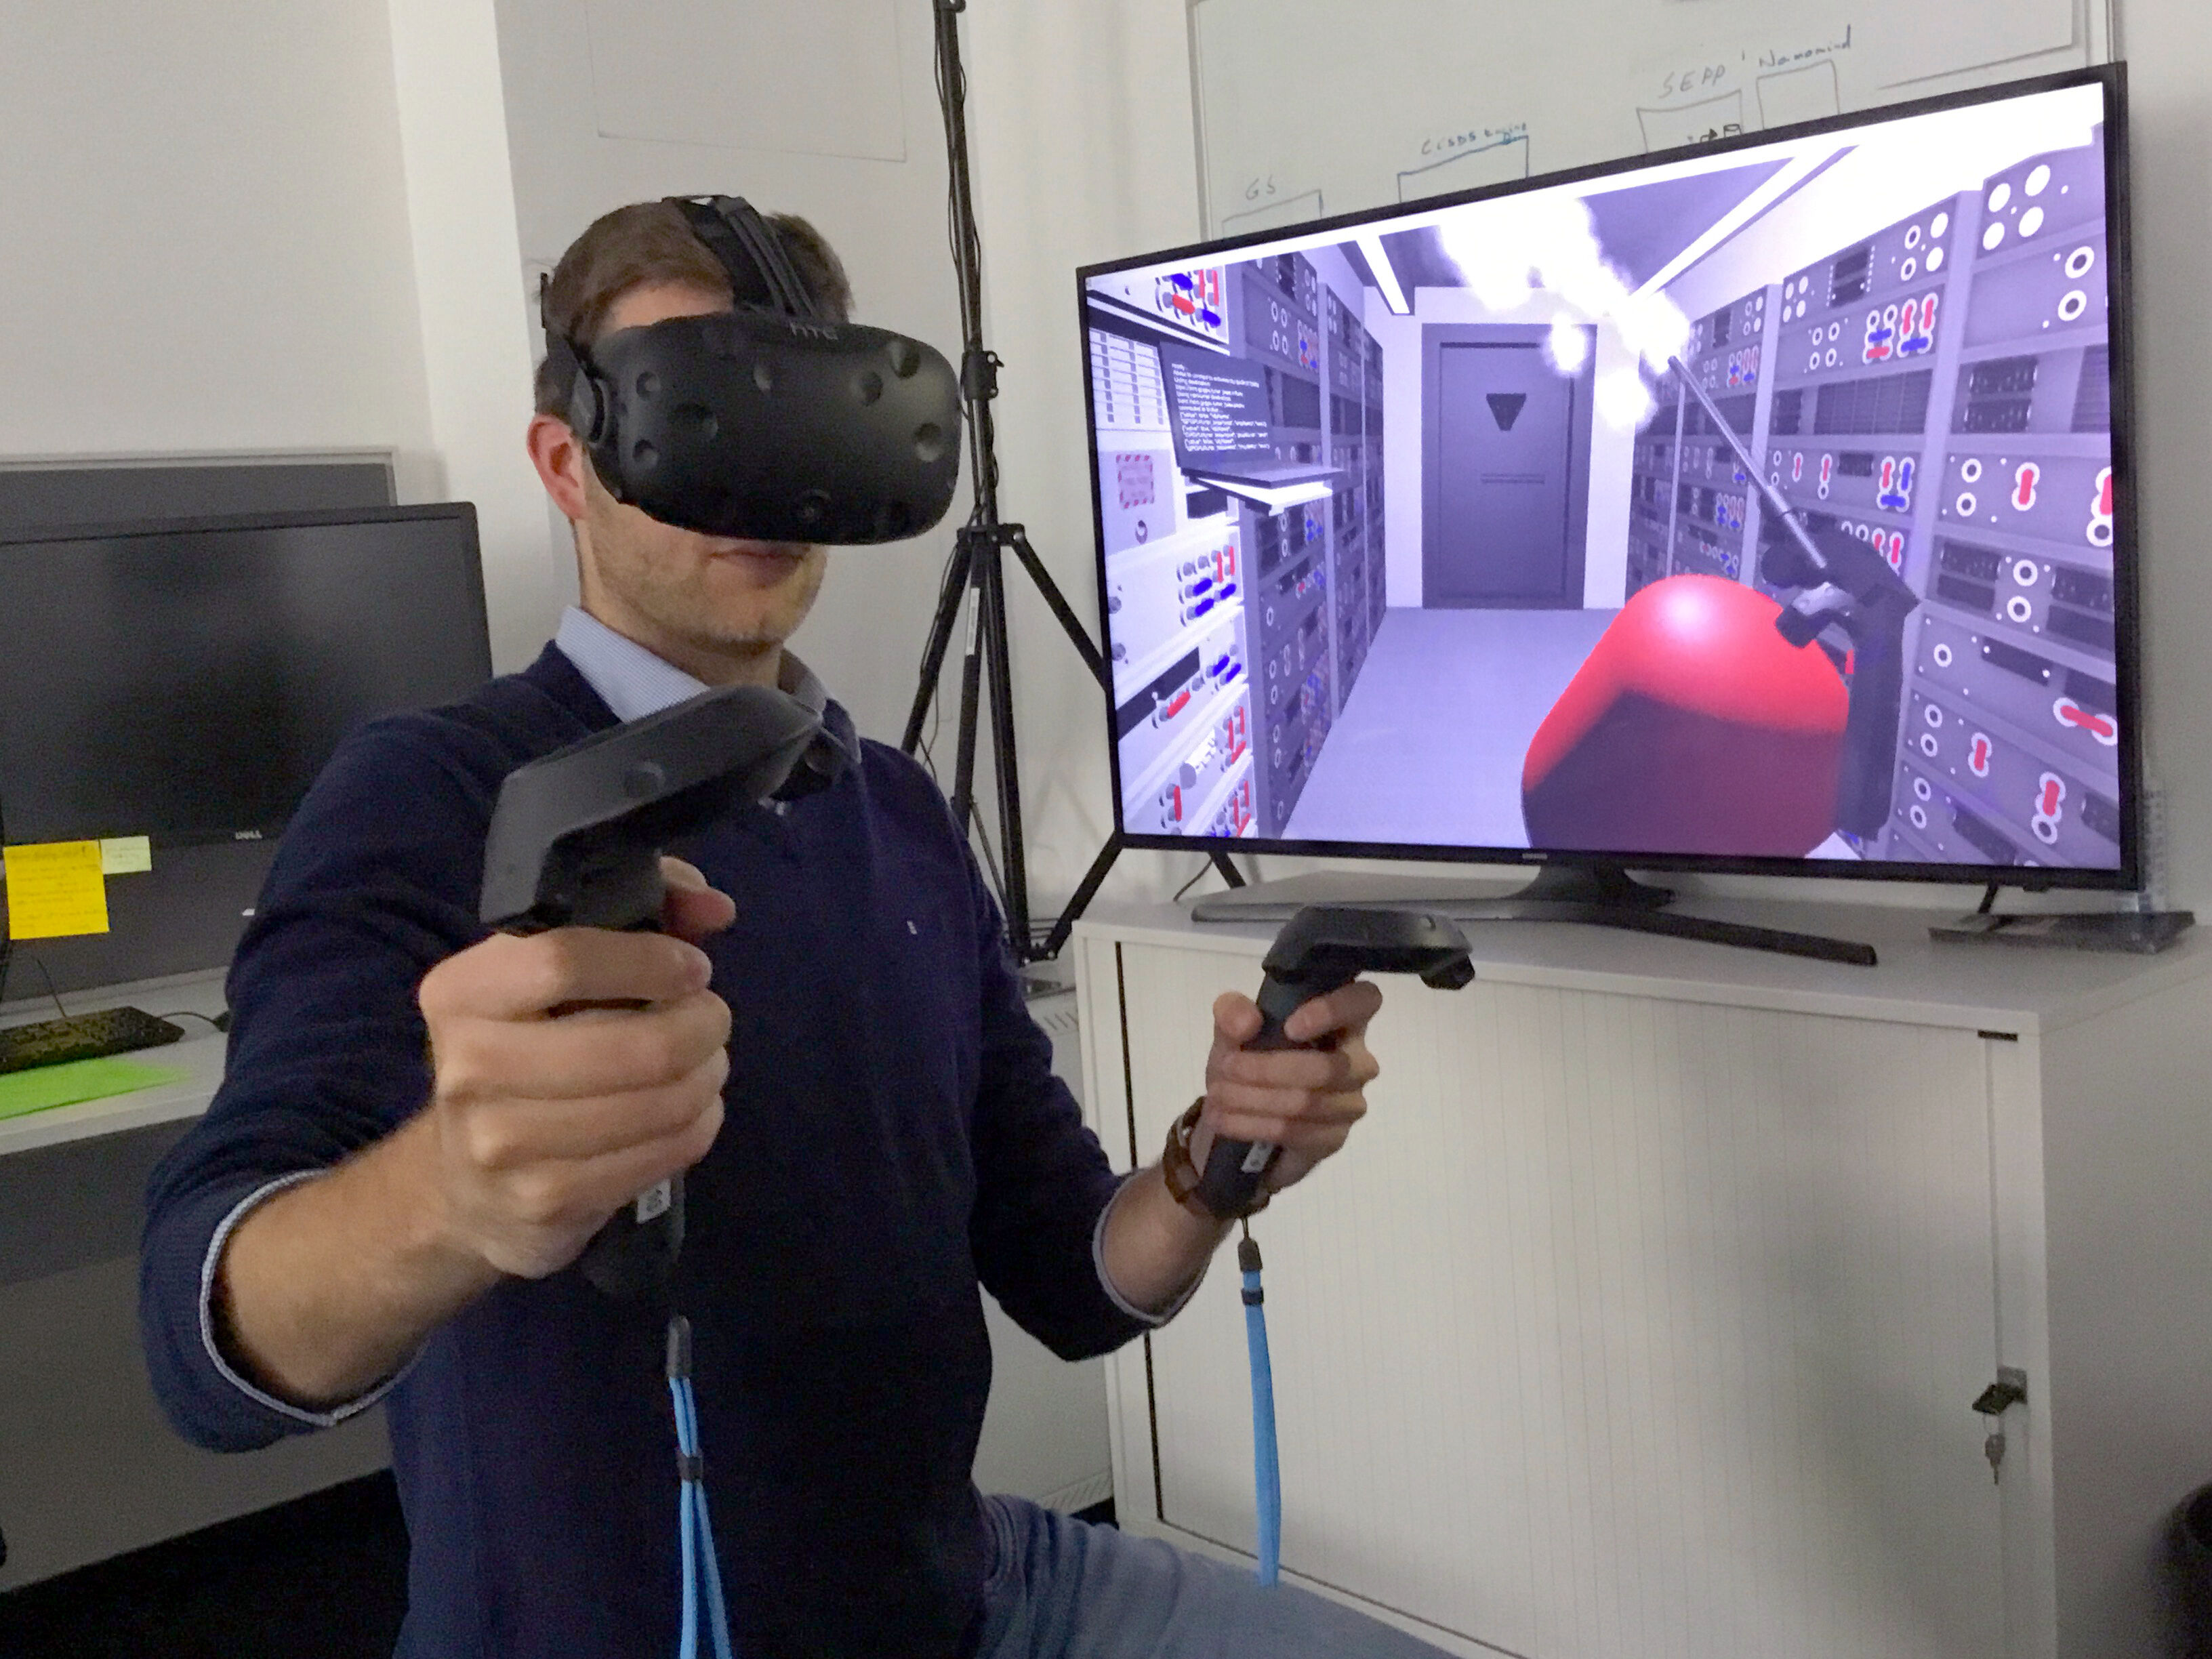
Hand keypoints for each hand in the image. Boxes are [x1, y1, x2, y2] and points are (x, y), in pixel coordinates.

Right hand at [415, 857, 736, 1278]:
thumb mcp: (554, 971)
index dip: (649, 960)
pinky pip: (660, 1154)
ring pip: (657, 1103)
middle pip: (630, 1044)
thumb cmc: (528, 1050)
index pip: (563, 959)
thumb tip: (715, 907)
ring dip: (706, 1077)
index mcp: (460, 993)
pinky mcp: (546, 1200)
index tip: (692, 968)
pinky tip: (692, 1111)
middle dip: (699, 1026)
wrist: (466, 1186)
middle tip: (712, 1019)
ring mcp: (502, 1144)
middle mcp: (468, 1067)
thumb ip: (638, 913)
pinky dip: (698, 1125)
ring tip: (706, 1063)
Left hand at [1191, 981, 1383, 1195]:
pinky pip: (1297, 1132)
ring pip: (1308, 1103)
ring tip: (1216, 1095)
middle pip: (1329, 1067)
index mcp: (1341, 1020)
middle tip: (1226, 1067)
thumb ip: (1232, 1014)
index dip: (1334, 1010)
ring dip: (1253, 1099)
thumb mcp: (1230, 1033)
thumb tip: (1247, 1022)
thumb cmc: (1249, 1060)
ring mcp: (1350, 1102)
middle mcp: (1357, 1060)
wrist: (1240, 1115)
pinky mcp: (1334, 1137)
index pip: (1365, 1000)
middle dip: (1267, 1069)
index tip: (1290, 1027)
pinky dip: (1252, 1125)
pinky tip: (1223, 1120)